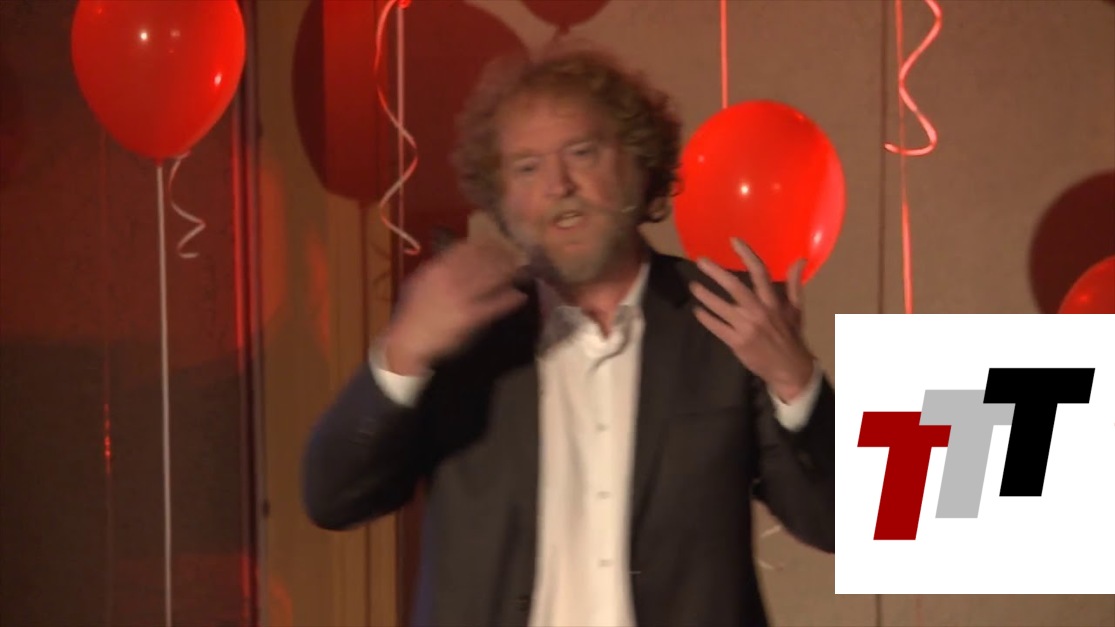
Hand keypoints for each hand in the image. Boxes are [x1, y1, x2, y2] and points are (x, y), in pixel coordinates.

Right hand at [383, 239, 527, 374]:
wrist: (408, 340)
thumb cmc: (412, 311)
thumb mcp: (419, 282)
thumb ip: (437, 267)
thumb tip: (454, 255)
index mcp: (437, 268)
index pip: (466, 248)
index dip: (484, 244)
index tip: (496, 242)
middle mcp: (452, 279)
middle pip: (483, 261)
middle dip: (501, 256)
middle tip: (516, 253)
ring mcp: (463, 298)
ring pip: (491, 280)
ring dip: (509, 274)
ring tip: (521, 271)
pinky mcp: (471, 317)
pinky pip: (495, 305)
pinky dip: (509, 300)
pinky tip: (520, 296)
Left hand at [689, 238, 814, 401]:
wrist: (789, 369)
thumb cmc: (791, 336)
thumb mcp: (796, 309)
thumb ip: (794, 284)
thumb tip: (799, 260)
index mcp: (773, 302)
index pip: (760, 272)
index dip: (747, 254)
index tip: (733, 241)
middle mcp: (759, 311)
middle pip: (735, 286)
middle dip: (716, 272)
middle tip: (700, 261)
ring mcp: (746, 327)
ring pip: (720, 307)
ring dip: (705, 295)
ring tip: (693, 286)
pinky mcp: (736, 342)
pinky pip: (716, 327)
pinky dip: (706, 318)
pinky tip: (697, 311)